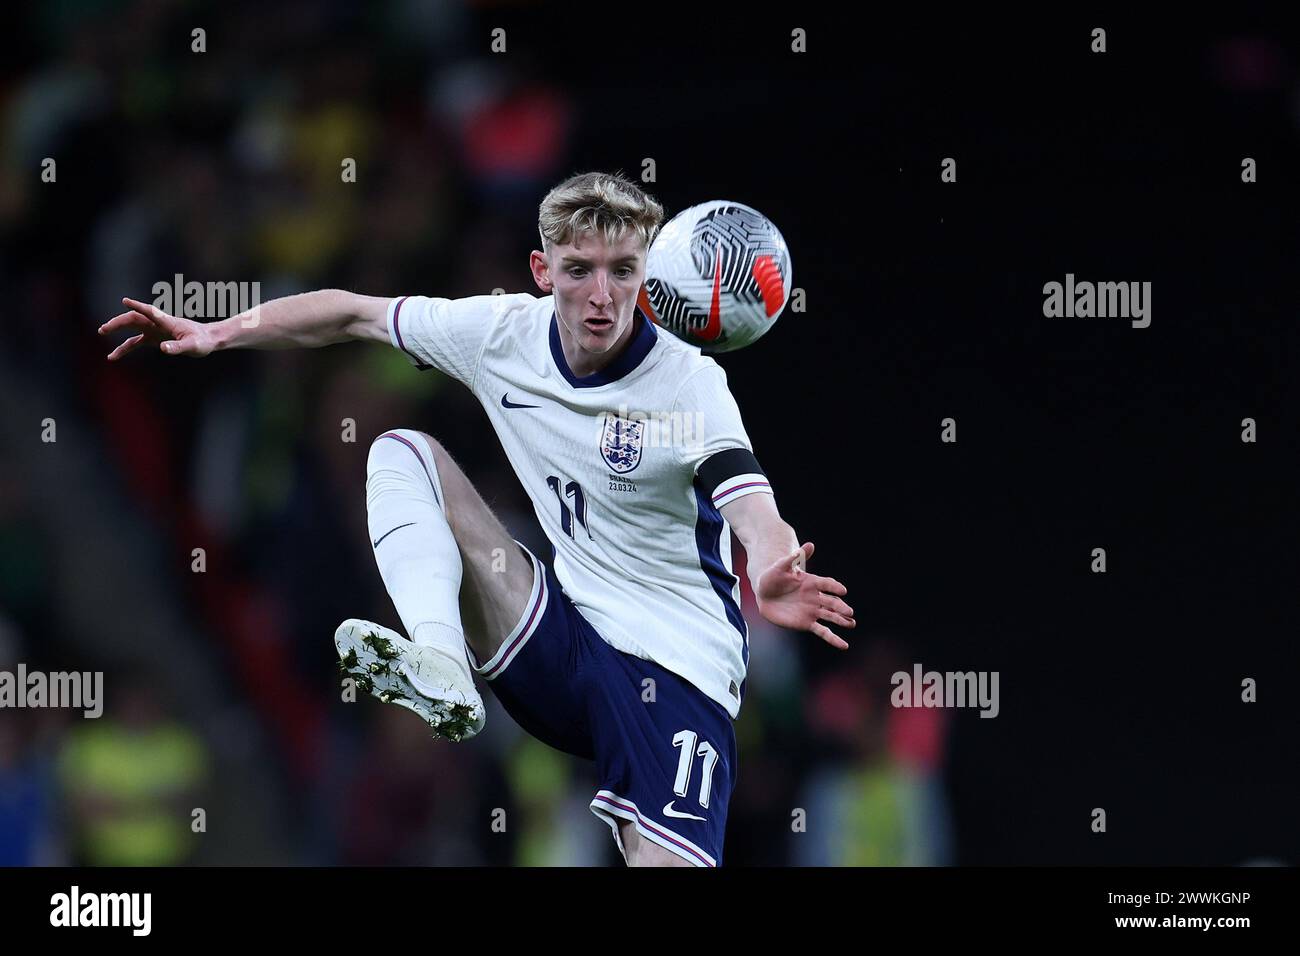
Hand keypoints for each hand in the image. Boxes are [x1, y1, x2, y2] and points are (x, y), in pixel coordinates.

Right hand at [98, 297, 215, 359]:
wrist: (207, 340)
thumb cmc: (202, 341)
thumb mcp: (192, 346)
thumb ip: (178, 347)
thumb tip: (162, 348)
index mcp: (167, 322)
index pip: (150, 312)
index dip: (138, 306)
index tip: (125, 301)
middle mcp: (158, 324)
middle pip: (134, 319)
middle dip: (118, 322)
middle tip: (103, 329)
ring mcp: (154, 330)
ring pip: (131, 328)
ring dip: (117, 329)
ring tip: (102, 332)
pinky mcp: (153, 339)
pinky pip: (134, 342)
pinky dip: (124, 348)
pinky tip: (113, 356)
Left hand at [754, 541, 854, 648]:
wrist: (764, 593)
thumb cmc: (773, 577)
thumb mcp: (781, 566)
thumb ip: (793, 558)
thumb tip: (809, 545)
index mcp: (811, 582)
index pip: (826, 584)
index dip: (834, 587)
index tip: (842, 590)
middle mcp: (815, 597)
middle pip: (831, 602)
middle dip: (840, 607)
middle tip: (849, 612)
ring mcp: (812, 611)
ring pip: (830, 616)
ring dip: (841, 620)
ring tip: (852, 623)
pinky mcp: (807, 623)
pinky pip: (823, 632)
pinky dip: (834, 638)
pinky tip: (844, 645)